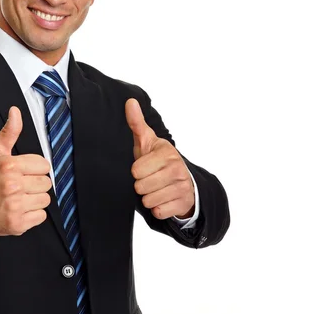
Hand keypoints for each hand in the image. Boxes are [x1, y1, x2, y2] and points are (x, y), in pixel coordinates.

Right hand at [0, 106, 51, 238]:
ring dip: (35, 199)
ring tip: (19, 198)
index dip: (35, 168)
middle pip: (46, 183)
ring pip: (45, 199)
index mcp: (9, 166)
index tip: (24, 172)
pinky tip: (19, 210)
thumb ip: (9, 132)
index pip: (44, 165)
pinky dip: (33, 215)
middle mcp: (12, 185)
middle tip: (20, 186)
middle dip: (35, 184)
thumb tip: (15, 111)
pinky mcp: (17, 223)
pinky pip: (41, 216)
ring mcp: (15, 206)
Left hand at [125, 98, 194, 219]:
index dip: (136, 171)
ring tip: (155, 188)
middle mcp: (177, 169)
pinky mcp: (183, 204)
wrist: (183, 180)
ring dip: (149, 197)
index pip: (136, 170)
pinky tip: (163, 199)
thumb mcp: (147, 141)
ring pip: (149, 201)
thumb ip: (137, 123)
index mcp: (167, 153)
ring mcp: (182, 187)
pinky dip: (158, 208)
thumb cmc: (159, 160)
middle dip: (141, 186)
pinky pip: (158, 212)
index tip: (144, 167)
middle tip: (149, 179)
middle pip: (141, 187)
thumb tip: (129, 102)